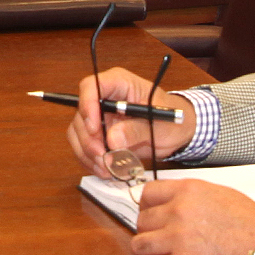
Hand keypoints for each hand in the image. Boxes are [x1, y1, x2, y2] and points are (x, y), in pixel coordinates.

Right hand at [65, 65, 196, 176]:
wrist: (177, 133)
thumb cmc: (172, 119)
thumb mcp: (160, 123)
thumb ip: (136, 129)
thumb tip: (112, 139)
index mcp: (118, 84)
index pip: (91, 87)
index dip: (87, 106)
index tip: (94, 128)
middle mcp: (104, 98)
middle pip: (81, 114)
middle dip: (89, 139)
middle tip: (103, 157)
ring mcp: (99, 117)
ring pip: (77, 133)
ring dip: (88, 153)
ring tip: (107, 168)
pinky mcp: (99, 136)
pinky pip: (83, 147)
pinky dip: (91, 161)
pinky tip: (105, 170)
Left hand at [129, 179, 254, 254]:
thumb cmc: (254, 224)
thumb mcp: (221, 195)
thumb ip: (192, 197)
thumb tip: (172, 204)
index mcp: (188, 191)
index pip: (146, 195)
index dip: (148, 209)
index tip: (155, 219)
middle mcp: (179, 211)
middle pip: (141, 222)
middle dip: (151, 233)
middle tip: (165, 243)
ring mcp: (179, 239)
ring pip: (139, 246)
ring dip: (149, 254)